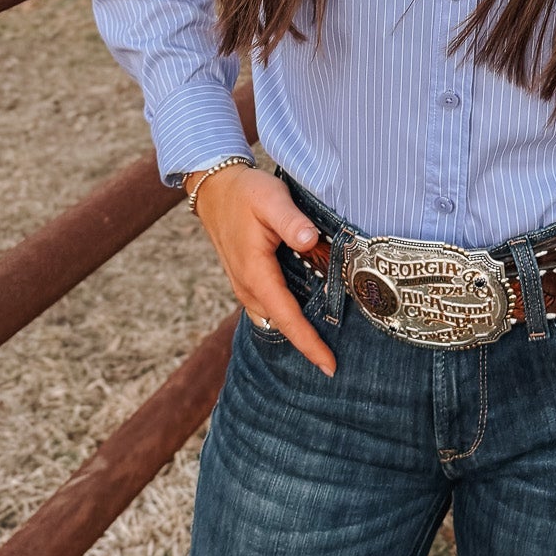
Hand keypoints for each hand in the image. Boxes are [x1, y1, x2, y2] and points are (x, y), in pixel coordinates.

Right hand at [188, 163, 334, 375]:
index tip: (329, 365)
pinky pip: (269, 309)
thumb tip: (309, 240)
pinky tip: (309, 314)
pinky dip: (287, 318)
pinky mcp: (248, 281)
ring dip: (297, 332)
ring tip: (329, 342)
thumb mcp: (271, 197)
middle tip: (340, 358)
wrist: (215, 190)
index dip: (308, 343)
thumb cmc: (246, 193)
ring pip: (274, 319)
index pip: (286, 317)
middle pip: (281, 326)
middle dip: (308, 344)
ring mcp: (245, 286)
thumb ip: (291, 220)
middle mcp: (248, 287)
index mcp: (256, 272)